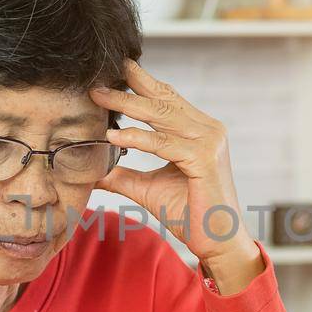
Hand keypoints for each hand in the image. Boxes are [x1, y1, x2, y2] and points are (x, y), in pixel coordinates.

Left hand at [90, 59, 262, 292]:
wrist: (218, 242)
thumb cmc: (190, 214)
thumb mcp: (148, 188)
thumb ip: (123, 175)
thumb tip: (93, 170)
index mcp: (199, 131)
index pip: (168, 99)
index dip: (142, 82)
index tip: (117, 68)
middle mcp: (208, 130)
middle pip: (162, 101)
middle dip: (128, 89)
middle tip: (98, 80)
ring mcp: (209, 142)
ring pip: (161, 117)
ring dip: (127, 106)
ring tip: (99, 98)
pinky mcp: (205, 160)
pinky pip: (164, 144)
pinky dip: (138, 139)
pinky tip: (115, 136)